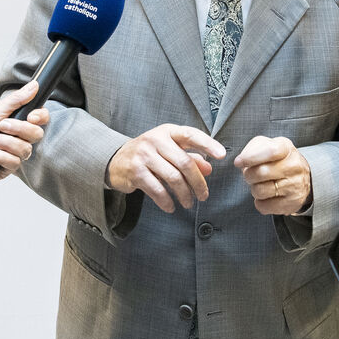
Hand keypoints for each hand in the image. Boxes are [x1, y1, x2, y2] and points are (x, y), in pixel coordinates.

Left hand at [0, 81, 49, 187]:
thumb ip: (16, 100)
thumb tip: (34, 85)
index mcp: (16, 121)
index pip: (40, 118)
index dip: (40, 117)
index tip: (31, 116)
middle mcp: (17, 137)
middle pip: (36, 134)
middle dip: (17, 129)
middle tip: (0, 126)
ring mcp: (13, 153)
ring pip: (26, 149)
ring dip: (4, 143)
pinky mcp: (7, 168)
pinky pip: (14, 162)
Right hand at [107, 124, 224, 212]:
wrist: (116, 161)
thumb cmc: (149, 154)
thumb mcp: (169, 150)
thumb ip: (190, 157)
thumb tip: (209, 168)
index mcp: (167, 132)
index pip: (190, 135)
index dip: (207, 144)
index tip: (222, 155)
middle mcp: (155, 140)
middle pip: (184, 162)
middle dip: (198, 182)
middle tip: (204, 196)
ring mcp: (144, 155)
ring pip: (173, 178)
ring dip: (184, 194)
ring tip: (189, 203)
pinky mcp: (135, 172)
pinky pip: (157, 190)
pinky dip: (167, 201)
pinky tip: (171, 207)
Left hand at [235, 135, 311, 214]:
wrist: (301, 177)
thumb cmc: (277, 160)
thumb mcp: (266, 146)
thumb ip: (252, 149)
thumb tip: (240, 161)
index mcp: (286, 148)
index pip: (270, 151)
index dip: (250, 157)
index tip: (238, 162)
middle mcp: (294, 166)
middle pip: (261, 173)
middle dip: (249, 175)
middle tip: (251, 174)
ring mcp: (295, 185)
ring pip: (260, 191)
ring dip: (254, 189)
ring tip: (261, 184)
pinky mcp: (292, 203)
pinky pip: (264, 206)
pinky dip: (260, 202)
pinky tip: (267, 195)